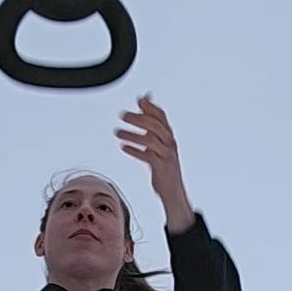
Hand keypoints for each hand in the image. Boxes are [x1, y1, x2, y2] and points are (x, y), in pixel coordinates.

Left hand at [115, 94, 188, 214]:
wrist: (173, 190)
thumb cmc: (164, 165)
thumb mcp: (159, 143)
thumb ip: (151, 125)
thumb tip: (144, 101)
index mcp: (169, 136)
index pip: (161, 116)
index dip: (151, 107)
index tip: (139, 99)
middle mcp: (169, 143)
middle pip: (155, 126)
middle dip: (139, 118)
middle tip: (123, 115)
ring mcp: (166, 155)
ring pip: (150, 140)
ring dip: (132, 135)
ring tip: (117, 132)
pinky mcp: (162, 167)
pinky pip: (148, 156)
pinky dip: (135, 151)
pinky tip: (124, 147)